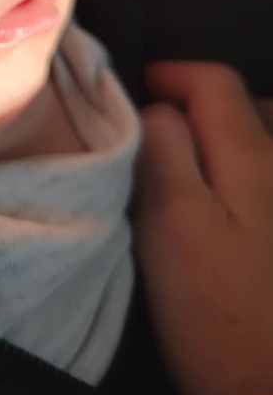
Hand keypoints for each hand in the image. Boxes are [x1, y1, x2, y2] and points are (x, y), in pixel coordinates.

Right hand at [133, 61, 272, 394]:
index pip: (214, 82)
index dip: (171, 75)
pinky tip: (231, 205)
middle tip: (158, 129)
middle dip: (203, 103)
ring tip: (196, 161)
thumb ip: (162, 153)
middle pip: (248, 107)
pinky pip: (268, 186)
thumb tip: (155, 107)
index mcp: (253, 158)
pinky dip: (250, 174)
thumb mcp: (172, 227)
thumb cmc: (221, 318)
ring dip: (231, 138)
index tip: (135, 91)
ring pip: (267, 144)